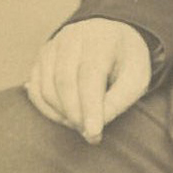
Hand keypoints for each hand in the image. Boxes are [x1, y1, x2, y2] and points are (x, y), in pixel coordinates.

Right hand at [25, 18, 151, 143]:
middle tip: (91, 135)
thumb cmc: (127, 62)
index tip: (93, 133)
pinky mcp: (41, 57)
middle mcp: (72, 37)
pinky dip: (48, 110)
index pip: (90, 75)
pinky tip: (66, 116)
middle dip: (76, 115)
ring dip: (62, 114)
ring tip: (82, 124)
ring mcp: (53, 45)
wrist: (113, 37)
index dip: (90, 107)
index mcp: (101, 38)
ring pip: (47, 88)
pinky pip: (36, 89)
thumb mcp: (136, 79)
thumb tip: (92, 128)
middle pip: (64, 82)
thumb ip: (118, 102)